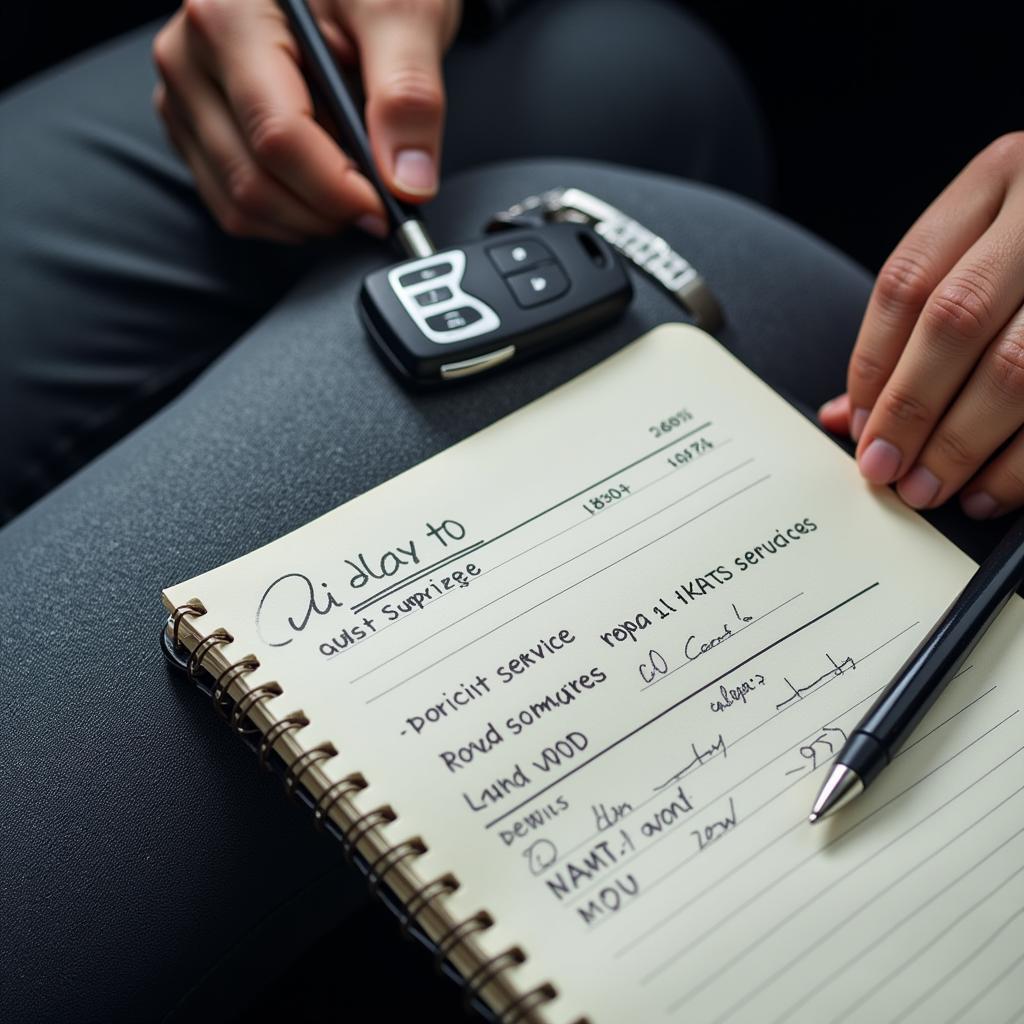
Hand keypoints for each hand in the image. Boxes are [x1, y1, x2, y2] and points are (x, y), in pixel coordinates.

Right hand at [152, 0, 461, 241]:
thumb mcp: (403, 11)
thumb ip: (409, 92)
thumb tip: (407, 178)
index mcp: (229, 16)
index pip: (278, 136)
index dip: (337, 188)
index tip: (385, 205)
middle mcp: (191, 56)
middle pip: (254, 180)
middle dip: (326, 210)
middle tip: (378, 200)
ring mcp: (186, 97)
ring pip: (240, 204)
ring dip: (307, 218)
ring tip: (352, 184)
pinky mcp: (194, 129)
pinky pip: (232, 205)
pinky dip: (287, 216)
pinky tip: (322, 185)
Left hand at [818, 133, 1023, 519]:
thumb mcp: (986, 249)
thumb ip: (917, 324)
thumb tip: (845, 416)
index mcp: (1001, 177)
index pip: (908, 281)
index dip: (872, 366)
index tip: (859, 427)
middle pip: (956, 319)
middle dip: (911, 410)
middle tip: (885, 470)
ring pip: (1017, 367)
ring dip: (964, 444)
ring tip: (931, 490)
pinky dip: (1022, 463)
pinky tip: (991, 491)